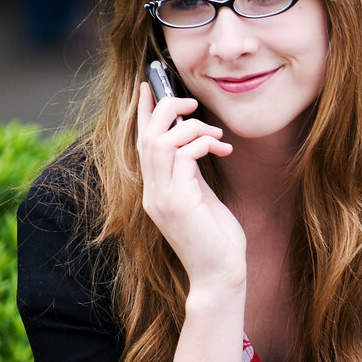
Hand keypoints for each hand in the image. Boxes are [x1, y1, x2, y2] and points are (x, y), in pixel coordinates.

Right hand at [136, 83, 245, 293]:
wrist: (220, 275)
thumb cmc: (217, 240)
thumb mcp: (201, 198)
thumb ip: (191, 174)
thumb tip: (194, 146)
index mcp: (155, 190)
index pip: (141, 143)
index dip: (143, 112)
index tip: (149, 86)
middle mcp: (152, 192)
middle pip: (146, 136)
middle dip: (164, 108)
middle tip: (190, 100)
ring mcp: (161, 198)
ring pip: (160, 142)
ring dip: (190, 126)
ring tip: (216, 133)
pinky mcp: (178, 202)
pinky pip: (182, 156)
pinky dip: (200, 143)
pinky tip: (220, 147)